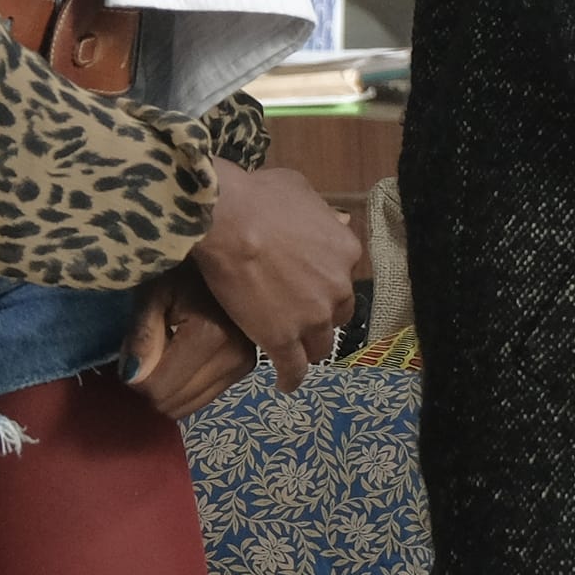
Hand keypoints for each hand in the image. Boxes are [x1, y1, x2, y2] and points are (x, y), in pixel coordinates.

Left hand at [126, 266, 259, 418]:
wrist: (228, 252)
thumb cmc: (181, 268)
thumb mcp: (152, 294)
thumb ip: (142, 337)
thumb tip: (133, 377)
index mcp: (210, 334)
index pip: (159, 388)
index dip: (136, 377)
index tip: (135, 351)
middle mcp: (235, 355)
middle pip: (176, 402)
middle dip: (156, 384)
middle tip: (154, 349)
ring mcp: (246, 363)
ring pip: (191, 405)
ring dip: (174, 386)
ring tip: (173, 349)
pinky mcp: (249, 367)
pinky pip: (206, 397)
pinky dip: (190, 384)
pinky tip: (190, 355)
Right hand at [193, 162, 360, 392]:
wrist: (228, 219)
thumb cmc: (259, 196)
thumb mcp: (301, 190)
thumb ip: (322, 212)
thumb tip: (337, 220)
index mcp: (346, 250)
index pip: (343, 278)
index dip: (325, 284)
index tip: (309, 287)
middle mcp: (338, 287)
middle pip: (337, 315)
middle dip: (322, 317)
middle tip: (299, 318)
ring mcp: (312, 316)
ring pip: (320, 345)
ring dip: (308, 348)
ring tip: (293, 352)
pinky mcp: (283, 338)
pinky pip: (293, 368)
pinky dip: (291, 378)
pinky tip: (285, 384)